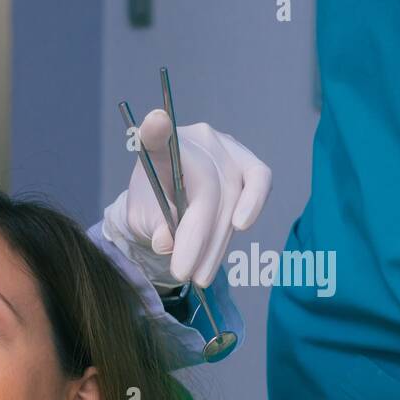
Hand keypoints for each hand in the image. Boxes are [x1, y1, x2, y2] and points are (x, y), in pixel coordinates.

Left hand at [103, 112, 271, 287]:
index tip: (154, 123)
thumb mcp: (141, 220)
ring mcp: (225, 146)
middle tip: (184, 275)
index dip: (154, 132)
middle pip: (206, 187)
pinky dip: (252, 206)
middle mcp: (195, 140)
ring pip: (232, 193)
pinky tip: (240, 229)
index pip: (153, 138)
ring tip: (200, 276)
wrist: (171, 203)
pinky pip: (258, 181)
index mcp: (158, 149)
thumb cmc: (153, 208)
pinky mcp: (247, 161)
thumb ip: (151, 226)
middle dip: (198, 237)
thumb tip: (167, 241)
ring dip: (218, 240)